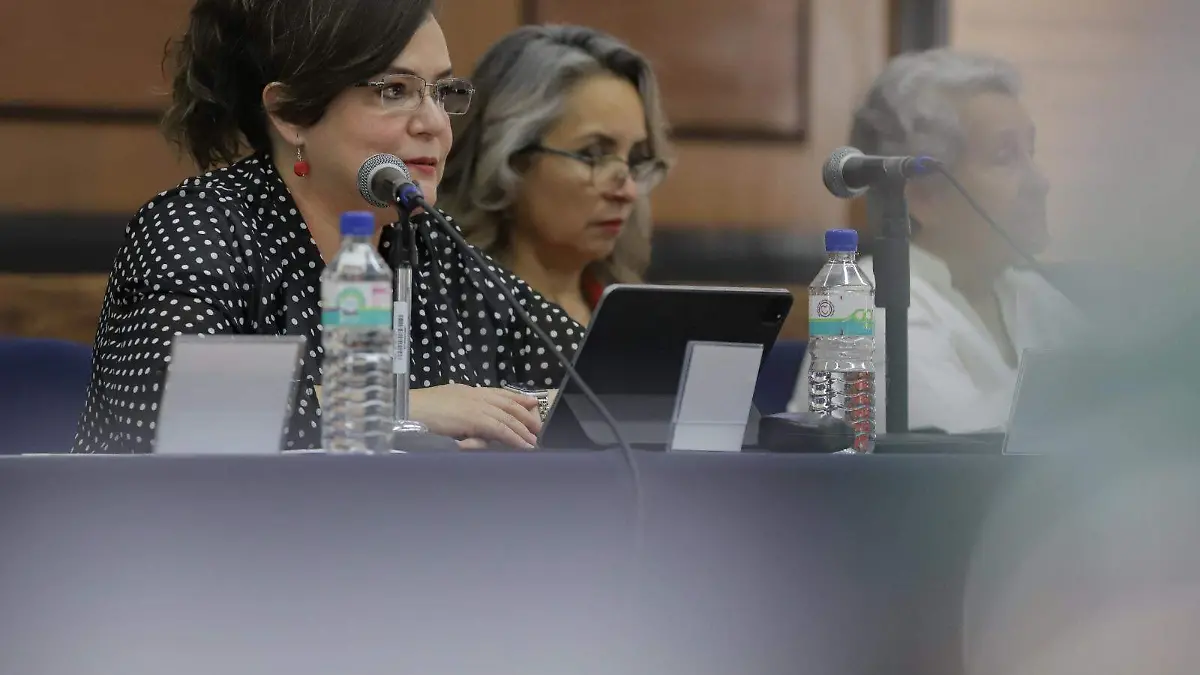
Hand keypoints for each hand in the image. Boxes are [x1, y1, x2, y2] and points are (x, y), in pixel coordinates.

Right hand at [410, 383, 540, 448]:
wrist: (406, 410)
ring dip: (522, 430)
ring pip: (507, 417)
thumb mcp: (443, 409)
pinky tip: (523, 445)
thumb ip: (460, 414)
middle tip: (537, 427)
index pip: (497, 393)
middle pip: (507, 404)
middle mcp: (474, 395)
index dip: (516, 398)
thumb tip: (473, 426)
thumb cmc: (417, 412)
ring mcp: (475, 405)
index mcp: (466, 391)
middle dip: (524, 415)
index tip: (530, 403)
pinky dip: (514, 438)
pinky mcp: (475, 418)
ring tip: (533, 441)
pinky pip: (500, 428)